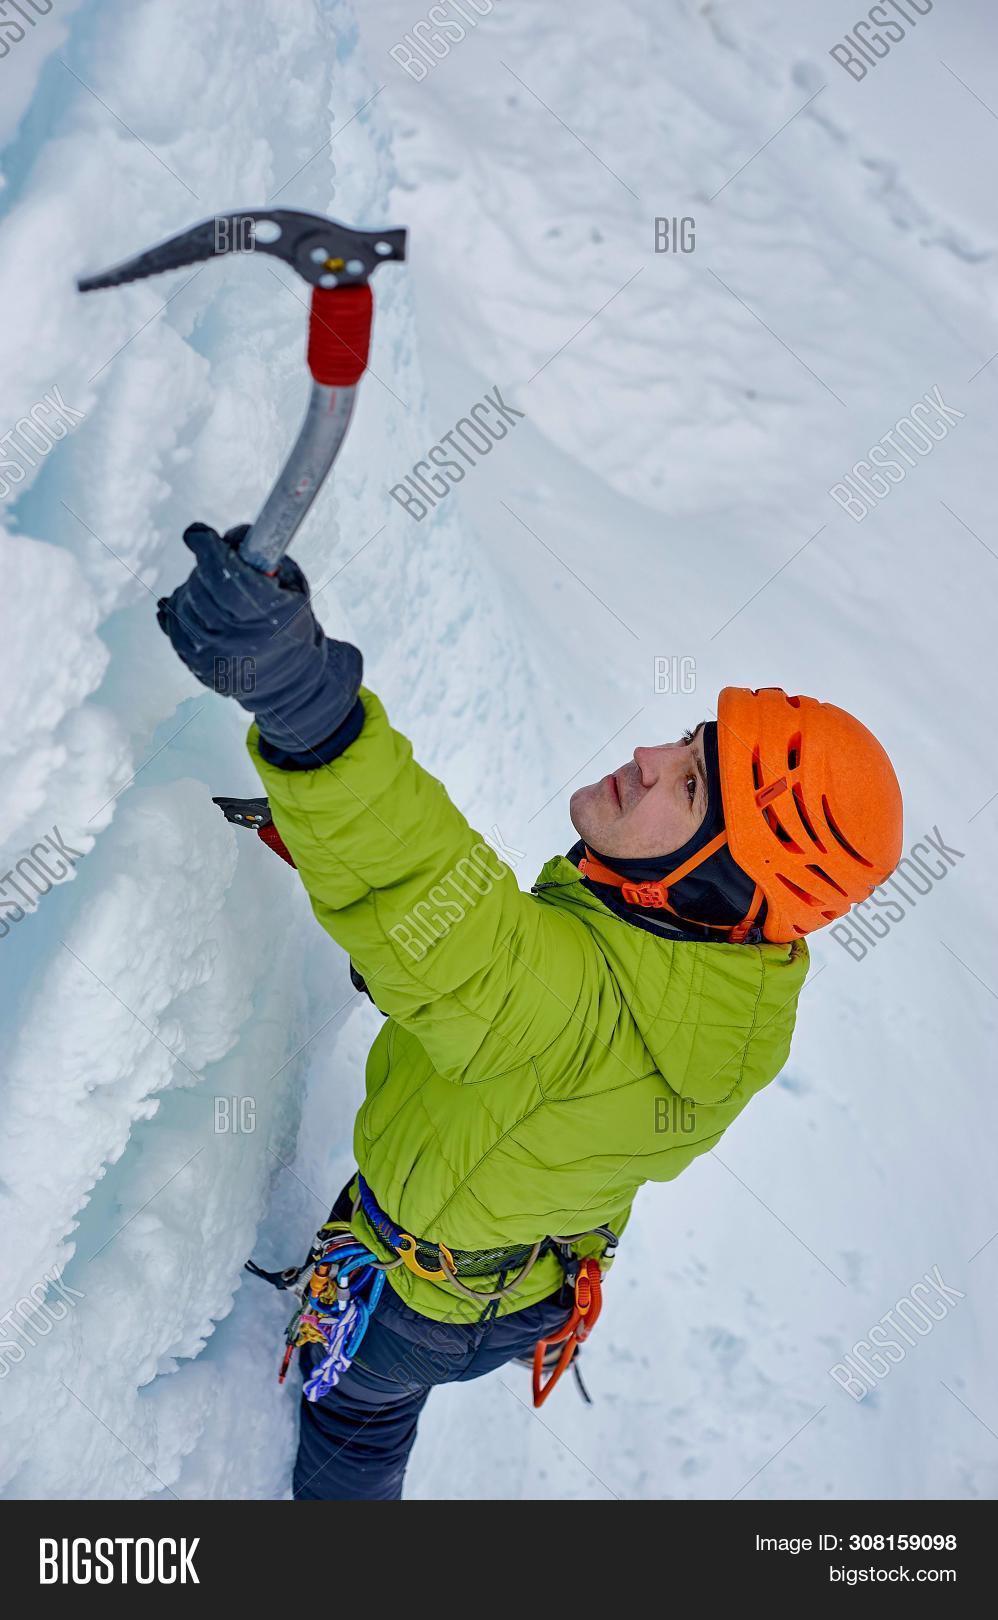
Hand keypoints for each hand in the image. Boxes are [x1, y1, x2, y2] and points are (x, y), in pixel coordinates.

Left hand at [157, 523, 361, 758]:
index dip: (206, 549)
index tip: (197, 533)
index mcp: (266, 615)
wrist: (290, 680)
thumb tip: (226, 537)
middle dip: (205, 567)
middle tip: (219, 565)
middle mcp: (236, 639)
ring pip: (182, 604)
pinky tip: (198, 608)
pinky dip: (181, 610)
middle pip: (200, 586)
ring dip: (193, 589)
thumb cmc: (290, 622)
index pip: (225, 577)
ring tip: (215, 592)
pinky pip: (172, 625)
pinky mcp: (195, 665)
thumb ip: (263, 555)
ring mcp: (212, 656)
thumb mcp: (292, 585)